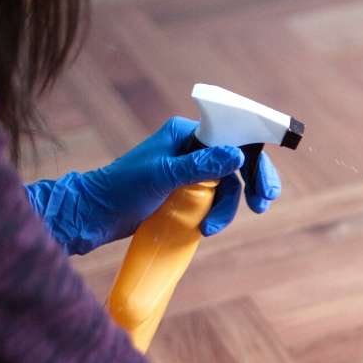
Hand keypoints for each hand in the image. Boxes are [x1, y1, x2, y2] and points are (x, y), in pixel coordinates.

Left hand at [25, 117, 281, 254]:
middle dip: (252, 183)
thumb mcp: (164, 176)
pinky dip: (217, 214)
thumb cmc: (122, 188)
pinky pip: (215, 201)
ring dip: (227, 209)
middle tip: (262, 204)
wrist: (96, 215)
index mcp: (186, 134)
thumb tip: (239, 154)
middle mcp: (192, 149)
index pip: (232, 136)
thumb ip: (201, 165)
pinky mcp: (187, 194)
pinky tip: (207, 228)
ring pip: (227, 186)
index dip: (254, 156)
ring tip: (212, 228)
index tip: (266, 182)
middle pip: (237, 162)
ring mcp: (191, 172)